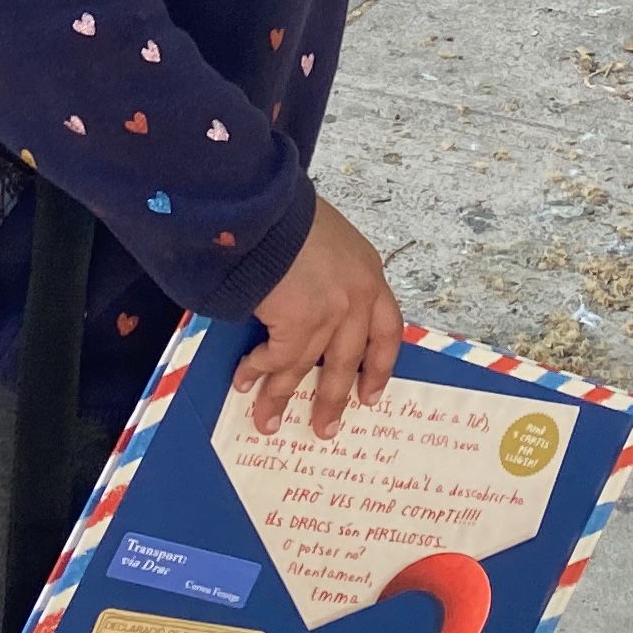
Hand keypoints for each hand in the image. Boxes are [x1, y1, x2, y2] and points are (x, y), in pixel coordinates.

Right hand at [236, 198, 400, 438]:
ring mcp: (332, 312)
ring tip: (268, 422)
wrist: (266, 205)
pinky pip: (277, 360)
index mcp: (371, 275)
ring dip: (281, 397)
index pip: (388, 331)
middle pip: (349, 361)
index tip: (369, 395)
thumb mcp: (330, 240)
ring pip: (306, 368)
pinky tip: (244, 381)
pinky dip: (257, 372)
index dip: (379, 367)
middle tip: (325, 427)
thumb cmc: (288, 217)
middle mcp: (359, 297)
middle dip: (333, 398)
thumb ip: (332, 275)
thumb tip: (310, 304)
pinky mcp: (301, 322)